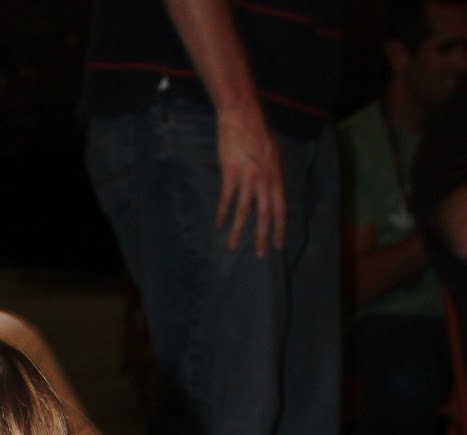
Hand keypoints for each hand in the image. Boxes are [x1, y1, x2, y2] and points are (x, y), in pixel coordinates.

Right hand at [215, 103, 286, 255]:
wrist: (242, 113)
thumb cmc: (256, 131)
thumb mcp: (272, 153)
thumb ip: (272, 174)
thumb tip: (271, 192)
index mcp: (277, 175)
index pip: (282, 207)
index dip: (281, 228)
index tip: (279, 244)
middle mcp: (266, 178)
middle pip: (267, 214)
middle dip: (264, 236)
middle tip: (261, 254)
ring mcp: (248, 176)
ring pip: (245, 211)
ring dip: (239, 231)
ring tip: (232, 246)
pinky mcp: (231, 172)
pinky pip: (227, 198)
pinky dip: (223, 212)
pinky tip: (219, 223)